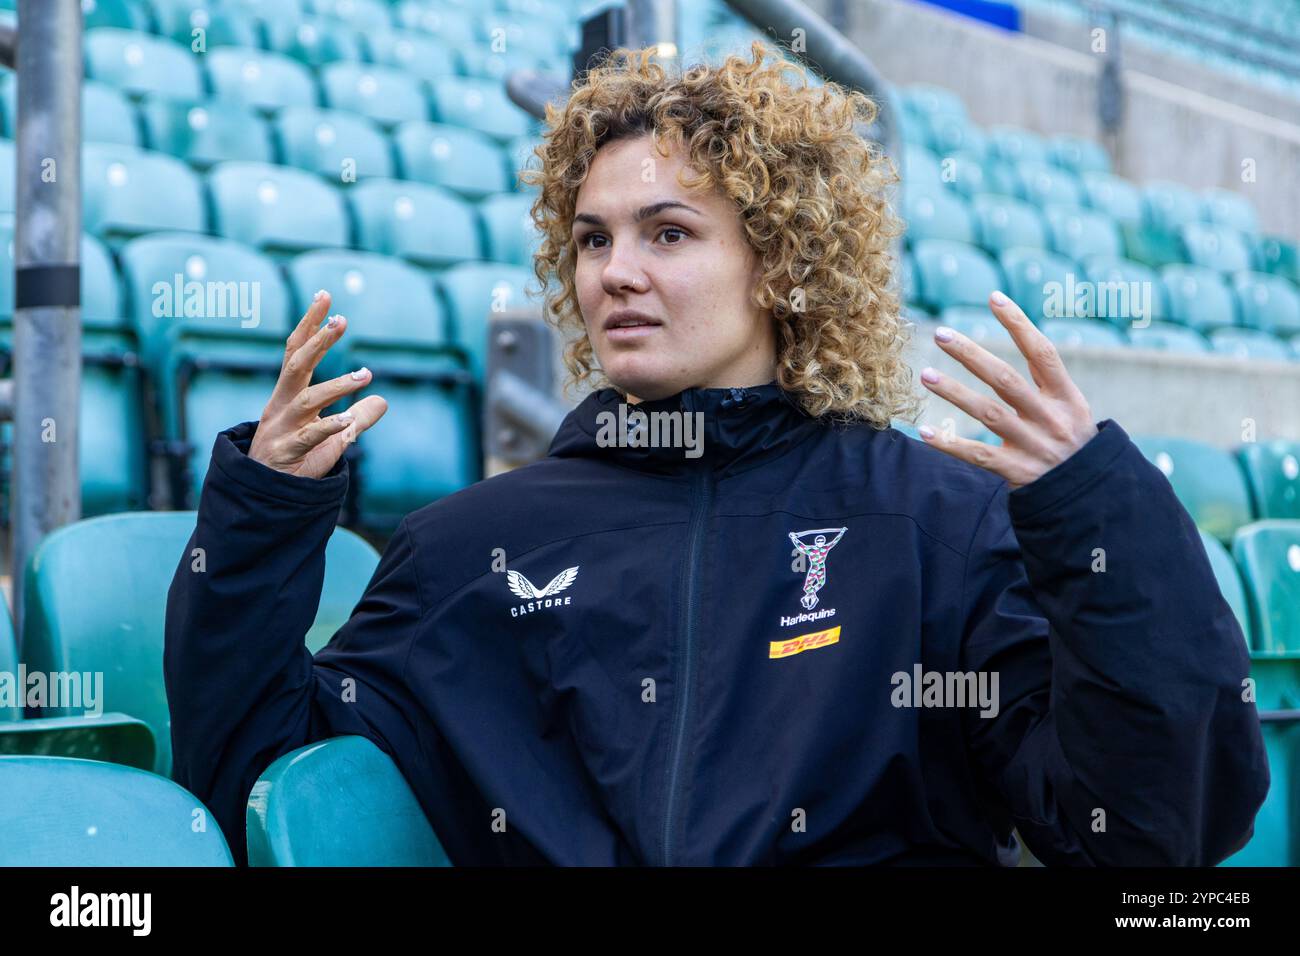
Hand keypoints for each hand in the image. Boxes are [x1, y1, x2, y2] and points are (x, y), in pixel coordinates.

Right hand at [248, 290, 387, 478]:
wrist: (264, 493)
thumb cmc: (295, 460)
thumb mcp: (330, 436)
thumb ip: (356, 419)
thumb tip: (383, 401)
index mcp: (288, 395)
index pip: (296, 352)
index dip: (310, 325)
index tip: (325, 296)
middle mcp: (282, 406)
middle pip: (297, 365)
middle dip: (318, 342)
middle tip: (342, 320)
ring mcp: (282, 428)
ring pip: (307, 400)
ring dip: (336, 386)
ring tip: (365, 375)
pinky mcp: (288, 452)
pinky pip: (310, 436)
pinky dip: (330, 427)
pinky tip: (349, 419)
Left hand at [916, 291, 1097, 489]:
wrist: (1091, 495)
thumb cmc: (1073, 442)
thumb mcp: (1072, 408)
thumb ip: (1044, 379)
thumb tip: (1021, 334)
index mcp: (1066, 397)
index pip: (1043, 352)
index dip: (1019, 324)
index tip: (993, 298)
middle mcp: (1050, 418)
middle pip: (1006, 379)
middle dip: (972, 355)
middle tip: (941, 334)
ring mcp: (1032, 445)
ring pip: (988, 413)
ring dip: (955, 393)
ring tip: (925, 375)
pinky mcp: (1016, 472)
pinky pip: (978, 455)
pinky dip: (950, 444)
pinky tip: (925, 432)